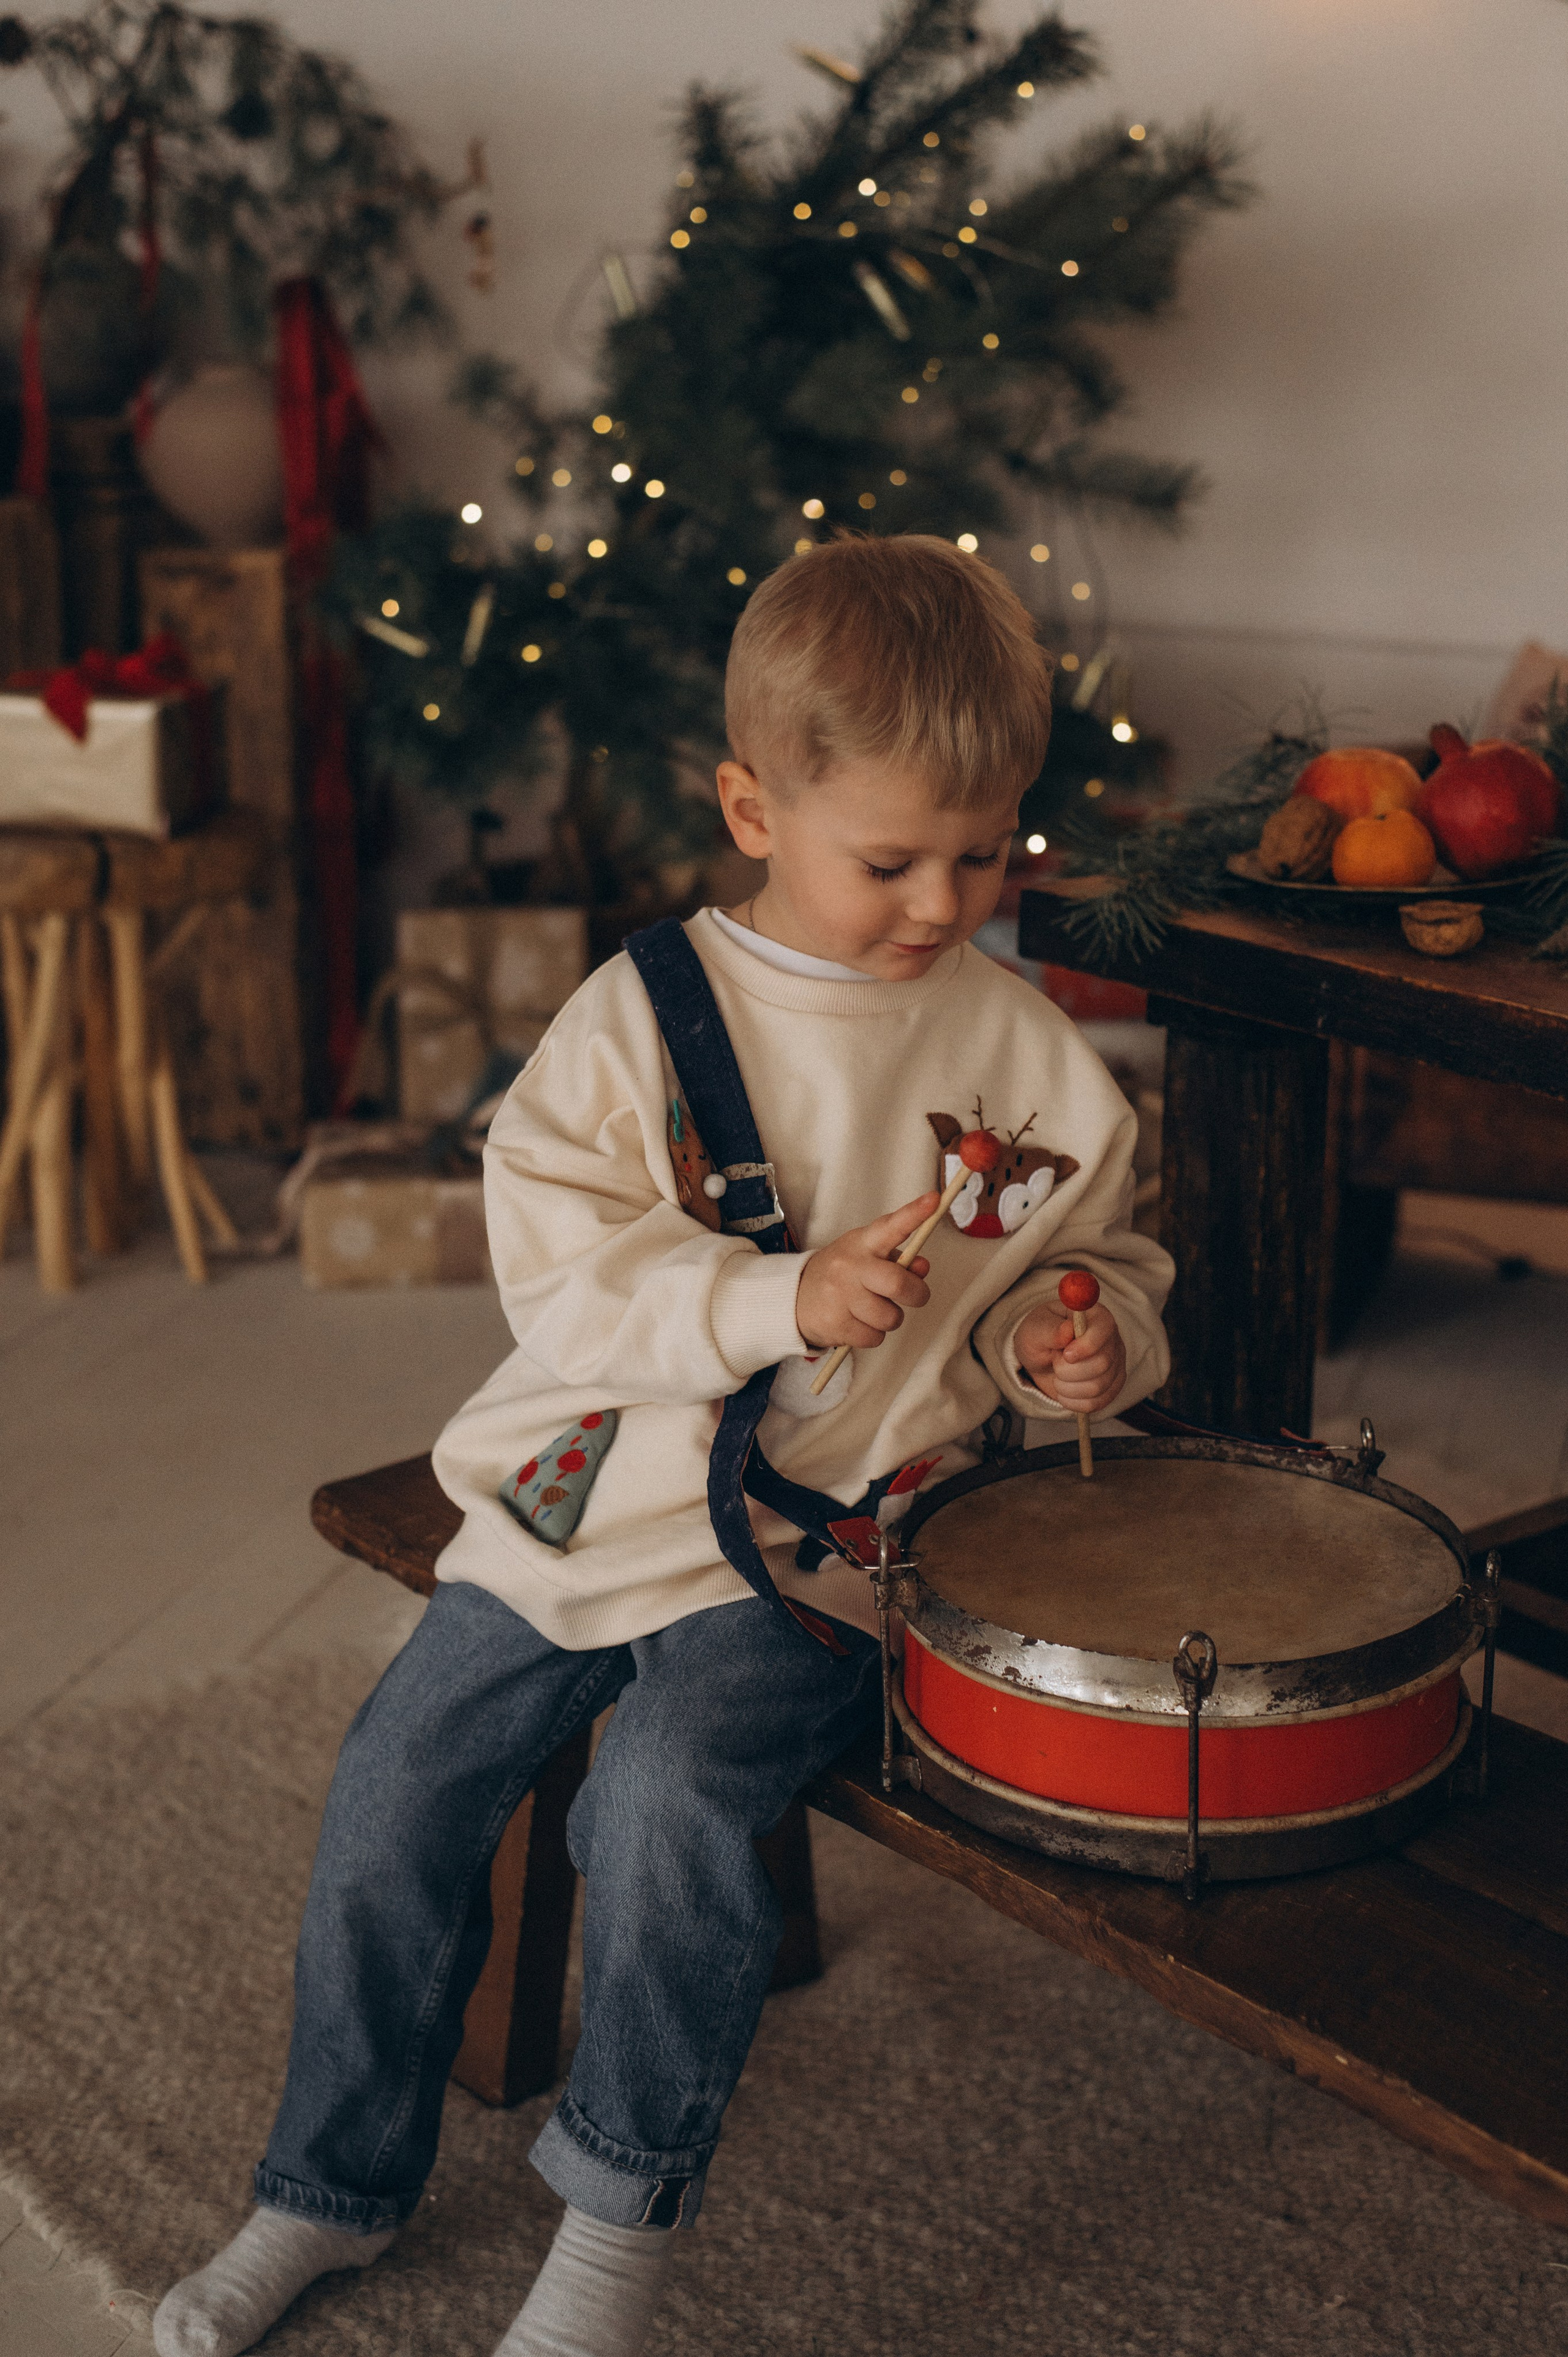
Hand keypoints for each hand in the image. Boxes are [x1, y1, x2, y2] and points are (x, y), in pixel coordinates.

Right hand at [795, 1194, 935, 1352]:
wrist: (794, 1297)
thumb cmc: (841, 1274)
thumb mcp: (866, 1257)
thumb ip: (898, 1260)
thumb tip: (922, 1268)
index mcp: (862, 1243)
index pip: (890, 1226)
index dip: (914, 1214)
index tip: (934, 1201)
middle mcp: (850, 1266)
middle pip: (899, 1284)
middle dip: (916, 1295)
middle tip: (913, 1296)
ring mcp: (840, 1295)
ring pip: (890, 1318)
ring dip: (890, 1319)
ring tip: (871, 1310)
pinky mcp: (835, 1323)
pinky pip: (875, 1338)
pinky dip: (872, 1335)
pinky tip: (857, 1323)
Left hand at [1016, 1294, 1124, 1416]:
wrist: (1041, 1359)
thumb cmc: (1040, 1337)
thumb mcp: (1035, 1329)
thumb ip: (1049, 1329)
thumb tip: (1067, 1331)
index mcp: (1096, 1316)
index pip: (1104, 1330)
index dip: (1085, 1346)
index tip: (1065, 1355)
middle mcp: (1111, 1339)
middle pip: (1102, 1363)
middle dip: (1069, 1370)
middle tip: (1054, 1363)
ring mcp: (1116, 1364)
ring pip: (1098, 1386)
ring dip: (1068, 1388)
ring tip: (1057, 1377)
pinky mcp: (1112, 1386)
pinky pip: (1098, 1403)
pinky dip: (1074, 1402)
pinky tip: (1064, 1392)